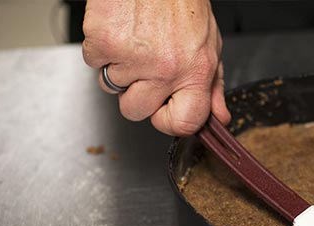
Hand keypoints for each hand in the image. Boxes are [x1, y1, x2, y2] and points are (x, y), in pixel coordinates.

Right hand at [82, 0, 230, 135]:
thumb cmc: (181, 3)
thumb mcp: (209, 45)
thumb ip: (213, 86)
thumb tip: (219, 117)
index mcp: (195, 72)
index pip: (183, 124)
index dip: (169, 121)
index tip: (164, 110)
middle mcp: (165, 69)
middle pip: (135, 112)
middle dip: (135, 94)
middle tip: (145, 66)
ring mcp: (132, 58)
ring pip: (112, 87)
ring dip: (118, 69)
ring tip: (135, 41)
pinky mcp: (103, 43)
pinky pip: (94, 64)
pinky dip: (102, 50)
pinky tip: (120, 31)